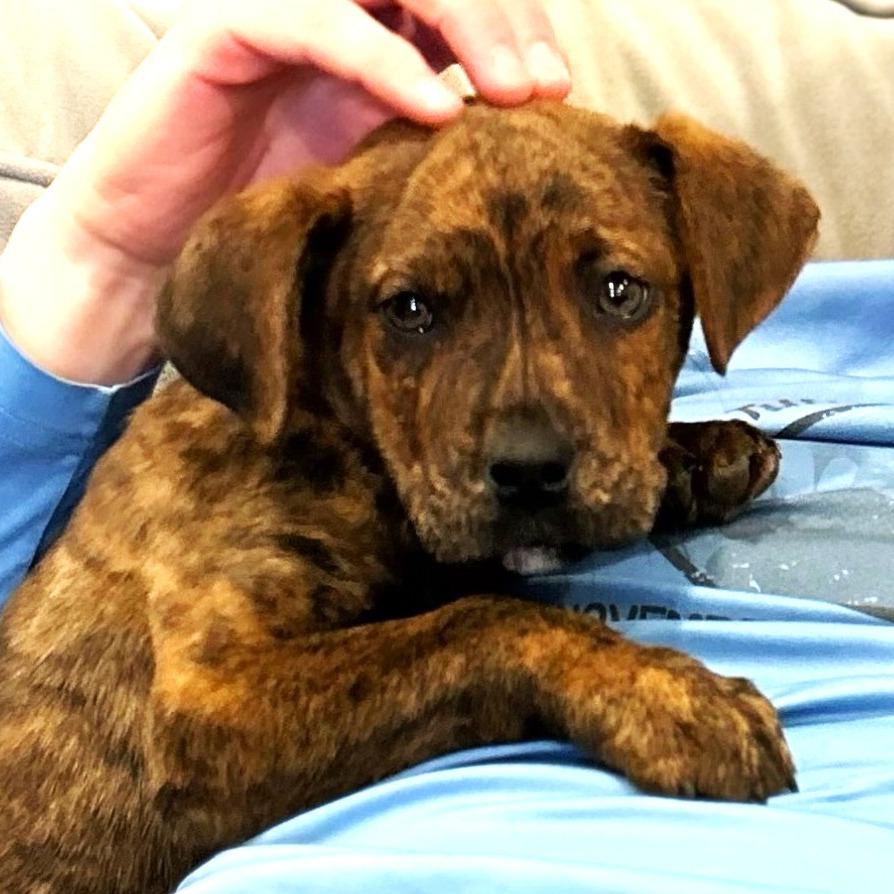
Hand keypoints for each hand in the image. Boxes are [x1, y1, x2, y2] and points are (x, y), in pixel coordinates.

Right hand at [0, 0, 569, 383]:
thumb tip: (515, 166)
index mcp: (374, 47)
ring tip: (514, 92)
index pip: (460, 13)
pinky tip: (435, 106)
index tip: (560, 93)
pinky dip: (383, 60)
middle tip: (549, 85)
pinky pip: (318, 22)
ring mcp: (283, 14)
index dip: (517, 34)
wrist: (162, 246)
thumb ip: (426, 155)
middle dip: (505, 24)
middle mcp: (336, 19)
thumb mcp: (369, 184)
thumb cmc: (271, 223)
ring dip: (464, 27)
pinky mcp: (229, 30)